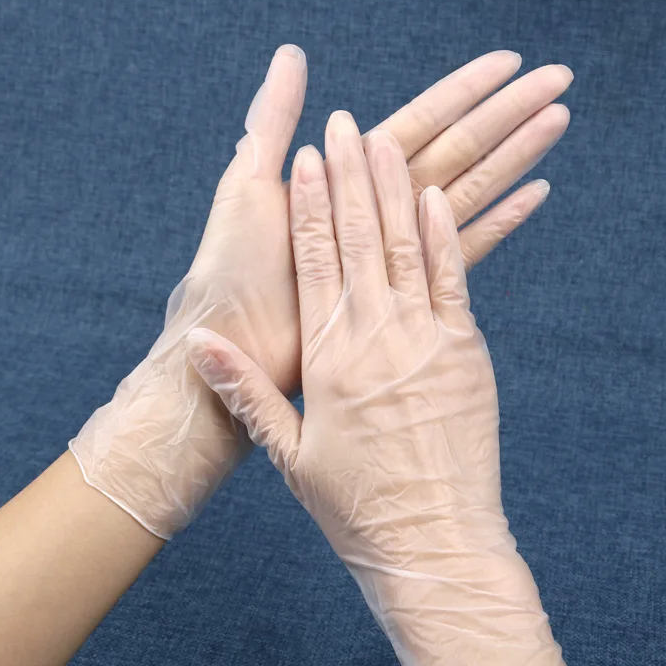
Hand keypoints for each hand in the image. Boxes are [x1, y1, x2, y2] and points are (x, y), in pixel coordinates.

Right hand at [186, 114, 575, 665]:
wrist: (432, 542)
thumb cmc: (355, 503)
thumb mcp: (288, 452)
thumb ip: (245, 389)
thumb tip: (198, 343)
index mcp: (327, 358)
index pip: (313, 262)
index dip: (310, 206)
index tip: (306, 158)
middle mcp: (375, 337)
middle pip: (359, 239)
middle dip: (350, 176)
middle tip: (344, 122)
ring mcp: (426, 341)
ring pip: (406, 246)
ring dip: (394, 188)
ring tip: (385, 140)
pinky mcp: (466, 354)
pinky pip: (454, 278)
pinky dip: (444, 233)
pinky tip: (436, 194)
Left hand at [191, 45, 572, 394]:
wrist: (235, 341)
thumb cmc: (233, 266)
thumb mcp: (248, 182)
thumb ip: (274, 117)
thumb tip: (293, 52)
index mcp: (350, 175)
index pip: (421, 120)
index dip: (466, 90)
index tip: (508, 61)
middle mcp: (380, 208)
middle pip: (457, 149)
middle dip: (507, 113)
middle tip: (556, 78)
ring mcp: (398, 249)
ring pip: (469, 190)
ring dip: (515, 156)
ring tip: (558, 120)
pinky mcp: (409, 292)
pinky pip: (465, 251)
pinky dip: (500, 222)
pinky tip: (535, 193)